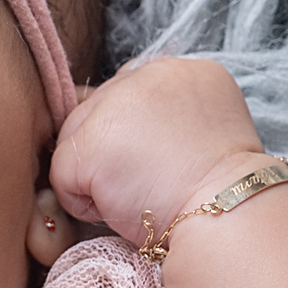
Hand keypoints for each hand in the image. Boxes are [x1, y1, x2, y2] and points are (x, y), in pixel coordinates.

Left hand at [50, 58, 266, 246]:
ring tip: (138, 194)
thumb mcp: (206, 135)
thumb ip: (168, 119)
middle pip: (98, 110)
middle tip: (152, 182)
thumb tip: (127, 131)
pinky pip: (62, 175)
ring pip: (76, 140)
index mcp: (185, 72)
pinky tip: (119, 206)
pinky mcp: (90, 142)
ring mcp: (115, 104)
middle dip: (114, 152)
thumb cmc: (219, 193)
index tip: (159, 164)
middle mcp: (148, 74)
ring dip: (98, 176)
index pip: (131, 91)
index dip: (134, 135)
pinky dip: (82, 202)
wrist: (224, 216)